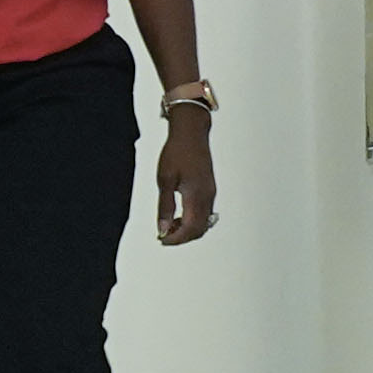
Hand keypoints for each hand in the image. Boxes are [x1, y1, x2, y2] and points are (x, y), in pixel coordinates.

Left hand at [156, 105, 217, 247]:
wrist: (191, 133)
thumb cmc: (177, 152)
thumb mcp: (164, 180)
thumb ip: (165, 206)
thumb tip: (163, 227)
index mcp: (197, 196)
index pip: (191, 229)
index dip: (176, 239)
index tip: (162, 239)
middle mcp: (208, 197)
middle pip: (200, 229)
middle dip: (182, 237)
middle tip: (163, 235)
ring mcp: (210, 193)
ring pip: (204, 222)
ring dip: (187, 228)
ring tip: (168, 224)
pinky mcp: (209, 189)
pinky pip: (205, 212)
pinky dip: (193, 219)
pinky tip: (178, 214)